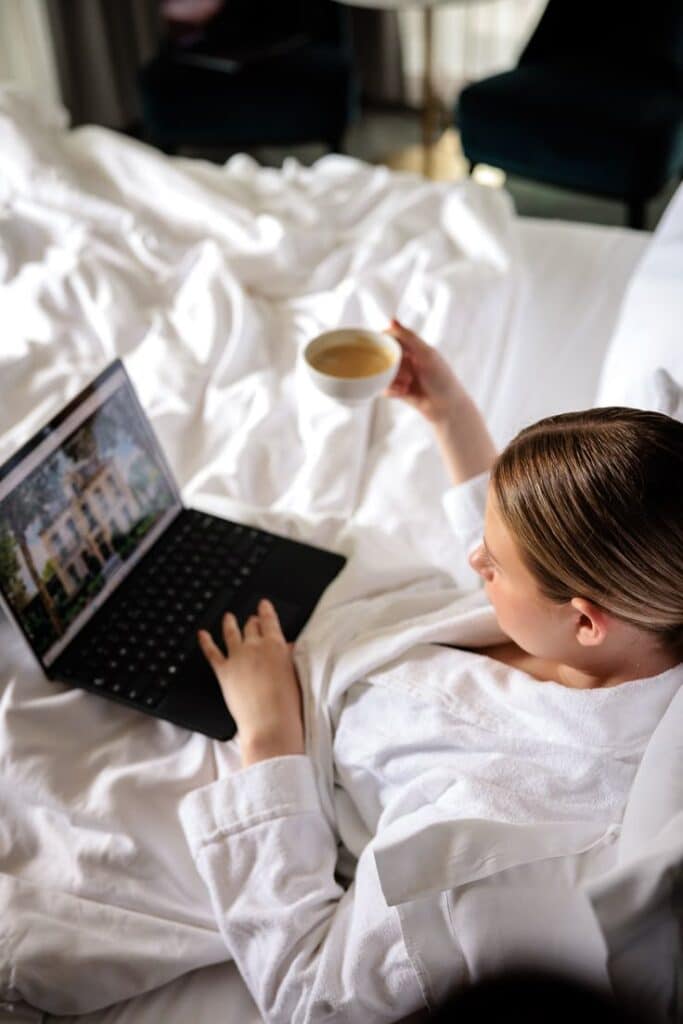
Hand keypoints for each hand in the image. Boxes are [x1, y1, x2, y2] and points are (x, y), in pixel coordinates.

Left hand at [198, 599, 304, 766]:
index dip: (265, 610)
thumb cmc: (288, 703)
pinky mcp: (224, 671)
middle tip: (251, 619)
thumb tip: (286, 648)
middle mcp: (255, 646)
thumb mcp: (295, 673)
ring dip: (229, 623)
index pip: (269, 620)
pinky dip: (205, 641)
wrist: (270, 723)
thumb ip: (288, 657)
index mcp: (276, 645)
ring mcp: (237, 657)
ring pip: (231, 633)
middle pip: (251, 626)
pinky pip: (212, 652)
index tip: (263, 604)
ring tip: (228, 617)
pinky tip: (202, 634)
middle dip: (251, 621)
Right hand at [383, 318, 464, 424]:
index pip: (393, 337)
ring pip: (384, 372)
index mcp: (415, 348)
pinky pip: (385, 387)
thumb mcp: (426, 354)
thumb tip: (391, 319)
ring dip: (393, 379)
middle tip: (407, 373)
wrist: (446, 408)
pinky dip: (392, 390)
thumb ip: (408, 336)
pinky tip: (403, 393)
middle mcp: (408, 360)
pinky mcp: (398, 390)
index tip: (377, 344)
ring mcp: (402, 375)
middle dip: (392, 365)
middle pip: (386, 356)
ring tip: (407, 385)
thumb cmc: (442, 379)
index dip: (384, 340)